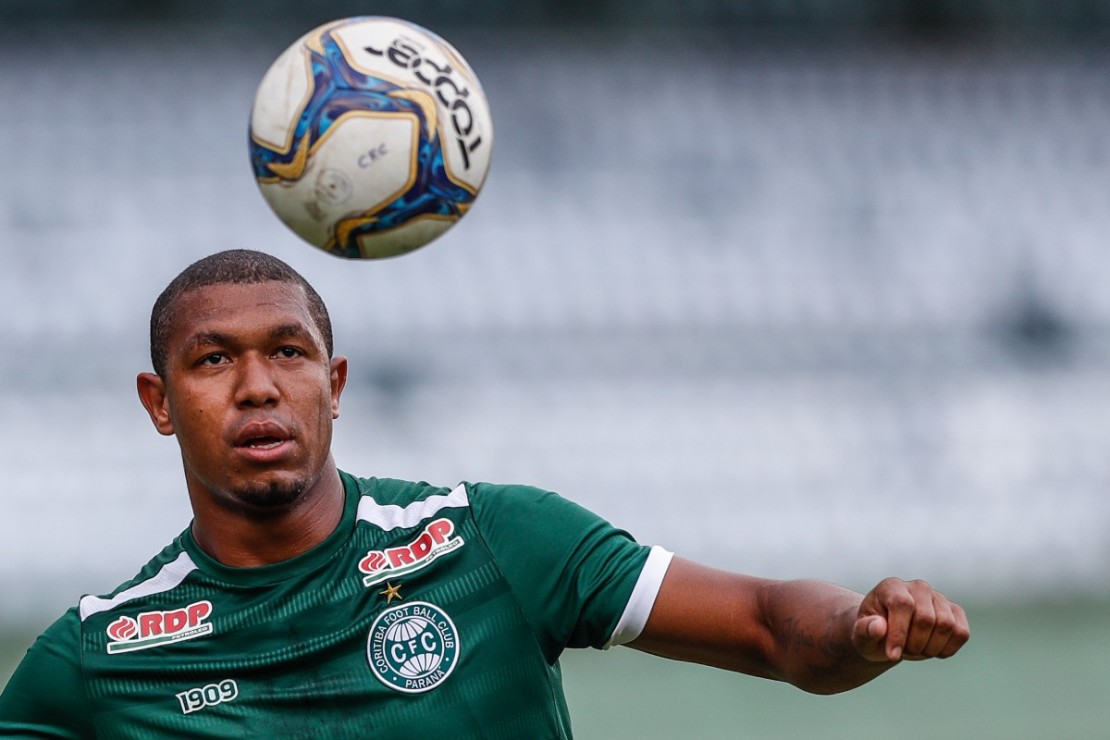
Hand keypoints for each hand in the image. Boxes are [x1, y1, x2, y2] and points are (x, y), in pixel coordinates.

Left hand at [851, 578, 968, 662]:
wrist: (887, 635)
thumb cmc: (872, 633)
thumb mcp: (861, 636)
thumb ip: (865, 631)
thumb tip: (879, 627)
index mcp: (891, 587)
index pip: (903, 604)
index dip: (899, 633)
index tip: (892, 655)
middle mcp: (918, 587)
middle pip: (926, 619)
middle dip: (914, 644)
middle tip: (902, 650)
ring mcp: (939, 598)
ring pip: (946, 625)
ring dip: (930, 648)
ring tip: (915, 649)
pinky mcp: (955, 612)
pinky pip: (961, 633)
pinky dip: (947, 649)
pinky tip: (931, 649)